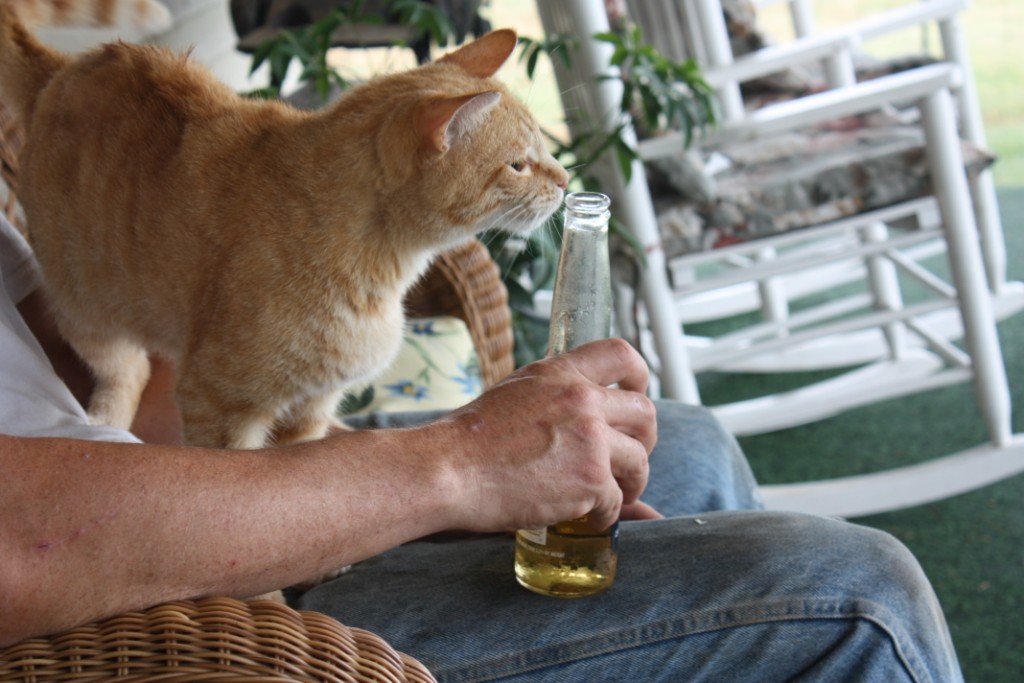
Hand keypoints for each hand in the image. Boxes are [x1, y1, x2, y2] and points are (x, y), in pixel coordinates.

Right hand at [436, 338, 656, 533]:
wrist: (450, 470)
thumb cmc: (470, 440)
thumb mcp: (515, 394)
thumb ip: (553, 398)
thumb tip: (583, 421)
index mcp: (560, 373)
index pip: (620, 354)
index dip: (640, 376)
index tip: (638, 393)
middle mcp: (582, 399)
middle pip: (644, 412)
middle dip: (645, 439)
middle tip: (632, 457)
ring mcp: (590, 439)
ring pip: (639, 460)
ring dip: (631, 483)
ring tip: (614, 496)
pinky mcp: (590, 478)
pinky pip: (617, 499)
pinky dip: (605, 514)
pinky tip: (585, 518)